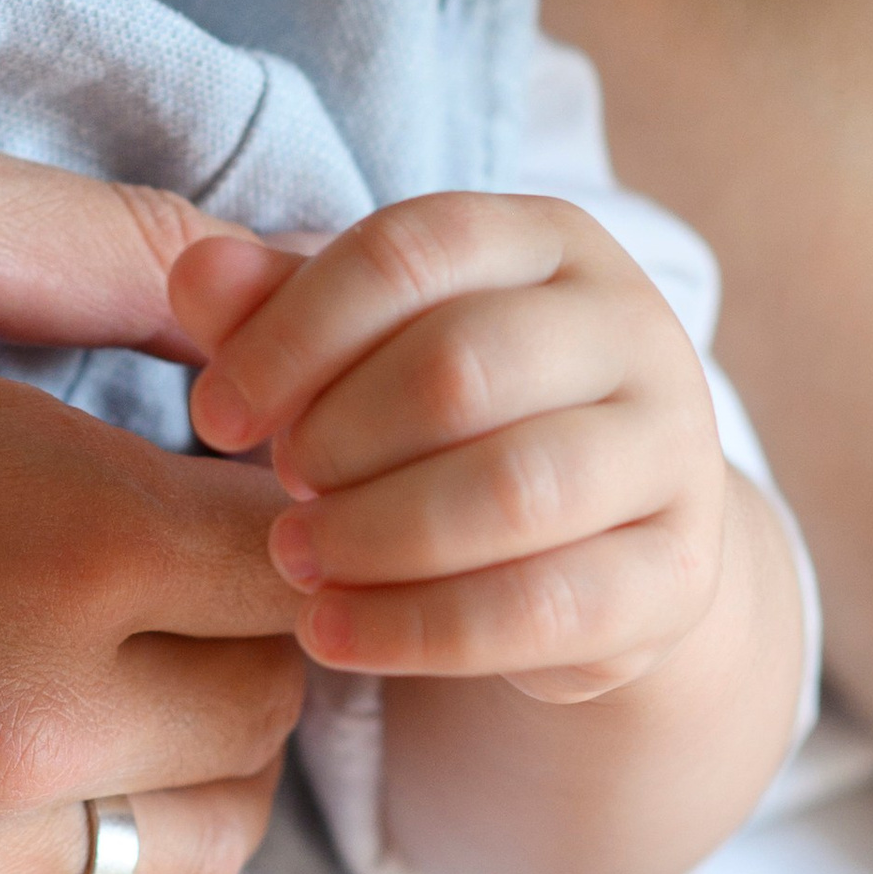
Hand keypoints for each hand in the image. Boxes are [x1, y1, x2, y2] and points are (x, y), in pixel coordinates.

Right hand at [0, 116, 367, 873]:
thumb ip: (118, 246)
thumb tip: (289, 290)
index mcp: (54, 524)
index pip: (307, 549)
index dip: (298, 486)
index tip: (246, 446)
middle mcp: (10, 719)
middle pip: (261, 708)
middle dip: (247, 616)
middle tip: (164, 536)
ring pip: (184, 861)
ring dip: (200, 769)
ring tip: (128, 673)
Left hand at [177, 197, 727, 702]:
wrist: (596, 532)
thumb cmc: (446, 410)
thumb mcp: (362, 340)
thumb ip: (275, 304)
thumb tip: (193, 276)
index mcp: (550, 240)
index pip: (410, 252)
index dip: (291, 333)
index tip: (213, 414)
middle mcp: (634, 327)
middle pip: (462, 367)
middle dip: (339, 436)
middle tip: (278, 484)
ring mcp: (673, 453)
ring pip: (513, 491)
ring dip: (376, 533)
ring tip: (295, 558)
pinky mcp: (680, 575)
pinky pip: (546, 609)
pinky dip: (419, 630)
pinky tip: (332, 634)